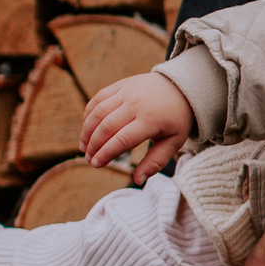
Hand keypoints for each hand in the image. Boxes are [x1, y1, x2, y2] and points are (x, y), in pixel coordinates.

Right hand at [80, 75, 194, 177]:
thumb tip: (138, 180)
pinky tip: (87, 128)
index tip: (96, 164)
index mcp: (151, 120)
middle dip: (94, 145)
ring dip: (87, 131)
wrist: (180, 87)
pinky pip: (98, 98)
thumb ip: (155, 162)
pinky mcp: (120, 85)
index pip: (122, 139)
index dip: (106, 153)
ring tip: (84, 147)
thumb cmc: (176, 119)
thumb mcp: (173, 142)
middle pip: (106, 126)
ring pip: (99, 112)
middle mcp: (136, 104)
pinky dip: (89, 113)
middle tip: (89, 159)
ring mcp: (127, 92)